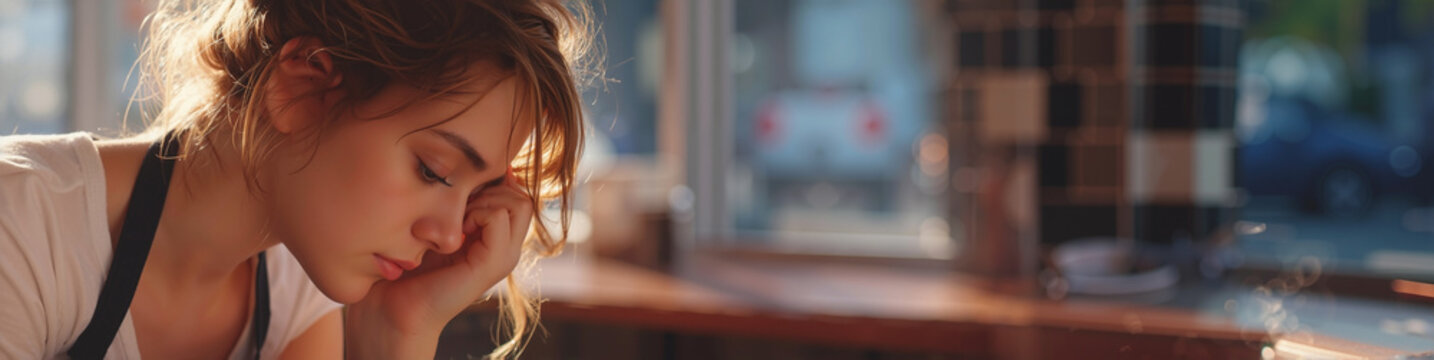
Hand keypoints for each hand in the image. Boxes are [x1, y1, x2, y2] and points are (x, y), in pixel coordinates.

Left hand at [345, 173, 532, 357]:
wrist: (392, 307)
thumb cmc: (405, 264)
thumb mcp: (437, 221)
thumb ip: (457, 201)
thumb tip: (470, 166)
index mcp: (497, 238)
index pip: (518, 192)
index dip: (494, 181)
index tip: (461, 190)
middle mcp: (507, 248)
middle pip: (522, 195)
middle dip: (491, 188)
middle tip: (458, 205)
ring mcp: (504, 257)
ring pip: (518, 202)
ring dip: (485, 199)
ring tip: (457, 217)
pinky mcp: (492, 265)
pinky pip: (498, 217)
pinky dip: (476, 212)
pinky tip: (455, 228)